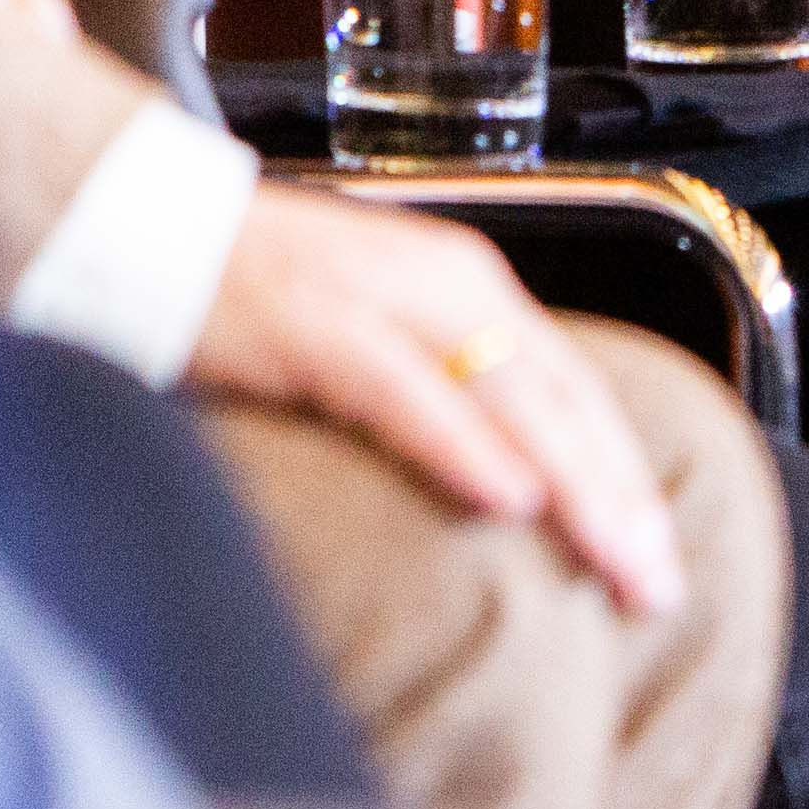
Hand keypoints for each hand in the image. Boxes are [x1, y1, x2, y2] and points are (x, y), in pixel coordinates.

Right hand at [190, 188, 690, 622]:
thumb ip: (438, 392)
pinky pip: (404, 393)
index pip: (576, 391)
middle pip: (561, 400)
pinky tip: (509, 497)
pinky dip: (463, 444)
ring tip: (620, 560)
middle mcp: (445, 284)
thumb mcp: (374, 339)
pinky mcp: (313, 324)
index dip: (628, 474)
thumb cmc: (254, 299)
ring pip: (507, 397)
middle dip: (620, 499)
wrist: (143, 220)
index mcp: (467, 290)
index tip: (665, 557)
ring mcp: (382, 300)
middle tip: (662, 588)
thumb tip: (503, 494)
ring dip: (573, 485)